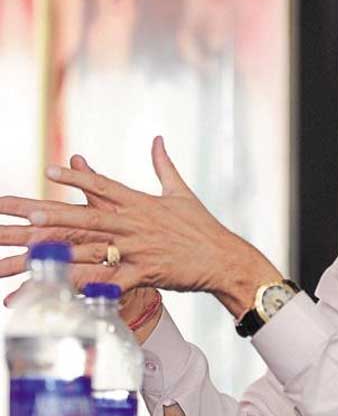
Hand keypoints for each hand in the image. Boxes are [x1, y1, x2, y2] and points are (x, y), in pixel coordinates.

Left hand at [0, 136, 281, 316]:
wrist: (225, 258)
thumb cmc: (203, 226)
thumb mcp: (182, 192)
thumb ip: (164, 165)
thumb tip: (158, 139)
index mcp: (142, 203)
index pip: (104, 186)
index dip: (77, 177)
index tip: (50, 170)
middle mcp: (136, 224)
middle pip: (86, 216)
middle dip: (47, 212)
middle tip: (15, 209)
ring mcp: (140, 249)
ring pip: (92, 247)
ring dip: (56, 247)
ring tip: (23, 245)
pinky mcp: (147, 273)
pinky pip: (111, 281)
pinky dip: (85, 285)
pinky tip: (61, 289)